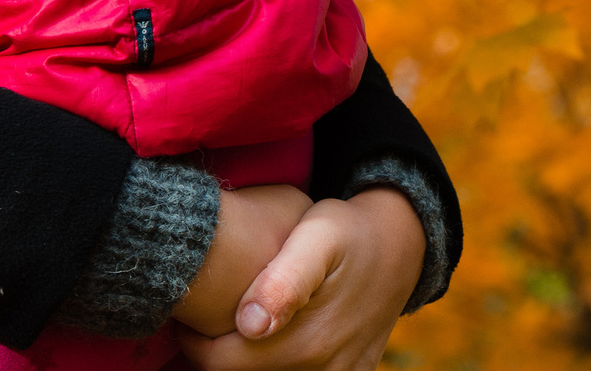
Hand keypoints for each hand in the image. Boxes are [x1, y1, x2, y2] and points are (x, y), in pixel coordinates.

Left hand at [175, 189, 425, 370]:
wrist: (400, 245)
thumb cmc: (346, 232)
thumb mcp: (318, 238)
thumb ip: (284, 281)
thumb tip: (250, 325)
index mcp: (307, 342)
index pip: (220, 363)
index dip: (193, 339)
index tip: (189, 308)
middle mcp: (322, 369)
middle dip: (213, 349)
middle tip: (203, 314)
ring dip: (242, 358)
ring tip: (231, 322)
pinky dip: (274, 362)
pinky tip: (267, 333)